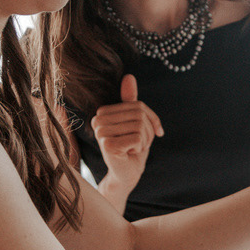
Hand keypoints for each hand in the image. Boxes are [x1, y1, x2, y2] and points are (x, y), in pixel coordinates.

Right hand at [91, 75, 162, 195]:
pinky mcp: (108, 145)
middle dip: (148, 131)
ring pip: (139, 126)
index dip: (151, 120)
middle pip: (139, 115)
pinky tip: (129, 154)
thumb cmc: (132, 147)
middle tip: (140, 144)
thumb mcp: (136, 122)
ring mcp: (101, 133)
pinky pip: (137, 138)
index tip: (148, 134)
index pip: (138, 105)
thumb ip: (131, 101)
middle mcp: (98, 121)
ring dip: (144, 141)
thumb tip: (129, 76)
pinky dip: (140, 148)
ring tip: (133, 148)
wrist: (127, 173)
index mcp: (103, 112)